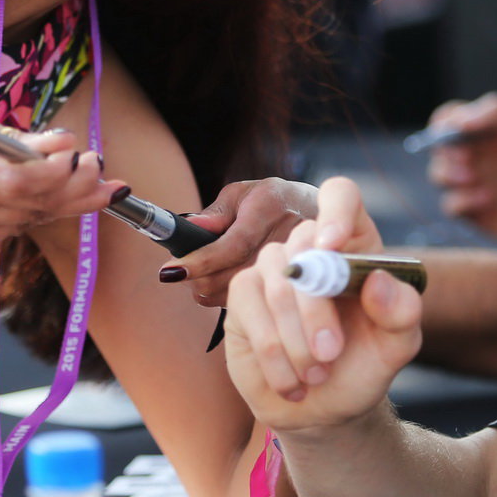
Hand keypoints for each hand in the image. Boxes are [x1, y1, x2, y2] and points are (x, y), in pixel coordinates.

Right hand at [0, 114, 117, 251]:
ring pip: (25, 220)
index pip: (22, 178)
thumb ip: (4, 138)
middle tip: (104, 175)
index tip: (80, 152)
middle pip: (32, 204)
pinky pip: (7, 229)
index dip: (60, 171)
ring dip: (65, 204)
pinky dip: (33, 214)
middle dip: (76, 190)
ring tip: (94, 189)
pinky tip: (53, 201)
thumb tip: (55, 145)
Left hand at [160, 177, 318, 306]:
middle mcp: (286, 238)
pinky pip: (250, 303)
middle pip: (233, 277)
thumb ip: (216, 213)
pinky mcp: (294, 288)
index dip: (201, 261)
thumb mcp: (244, 194)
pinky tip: (226, 280)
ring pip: (238, 295)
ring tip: (204, 272)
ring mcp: (294, 266)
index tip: (171, 270)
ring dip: (210, 289)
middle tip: (181, 269)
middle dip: (197, 278)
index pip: (233, 244)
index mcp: (270, 208)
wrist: (325, 219)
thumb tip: (192, 227)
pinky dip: (229, 296)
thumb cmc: (274, 203)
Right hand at [223, 177, 419, 431]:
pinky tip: (291, 380)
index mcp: (355, 244)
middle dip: (317, 310)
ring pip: (278, 283)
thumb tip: (378, 281)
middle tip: (330, 354)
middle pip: (305, 248)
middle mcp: (311, 248)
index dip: (334, 211)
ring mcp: (275, 267)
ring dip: (296, 339)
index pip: (341, 196)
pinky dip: (273, 351)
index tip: (332, 246)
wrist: (327, 405)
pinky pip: (248, 304)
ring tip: (316, 374)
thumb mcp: (397, 345)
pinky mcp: (245, 293)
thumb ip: (402, 312)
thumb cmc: (365, 364)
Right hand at [426, 93, 496, 248]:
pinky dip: (462, 201)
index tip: (456, 130)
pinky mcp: (474, 210)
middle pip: (438, 147)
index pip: (449, 118)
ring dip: (448, 174)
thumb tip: (460, 119)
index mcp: (486, 131)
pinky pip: (451, 205)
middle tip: (466, 158)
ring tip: (472, 178)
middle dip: (446, 152)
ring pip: (438, 175)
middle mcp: (475, 155)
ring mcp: (473, 183)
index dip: (445, 123)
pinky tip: (488, 200)